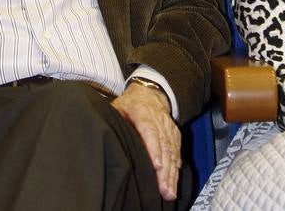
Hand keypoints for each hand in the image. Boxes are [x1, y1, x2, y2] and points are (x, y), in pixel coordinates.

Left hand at [112, 83, 179, 200]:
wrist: (149, 93)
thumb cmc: (130, 104)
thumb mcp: (118, 107)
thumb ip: (114, 122)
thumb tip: (106, 137)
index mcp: (142, 112)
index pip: (150, 131)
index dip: (154, 148)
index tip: (156, 165)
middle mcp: (159, 120)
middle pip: (164, 145)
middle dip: (165, 170)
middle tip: (164, 190)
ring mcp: (168, 127)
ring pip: (172, 151)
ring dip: (171, 173)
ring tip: (169, 191)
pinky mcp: (174, 133)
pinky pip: (177, 150)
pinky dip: (177, 166)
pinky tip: (175, 180)